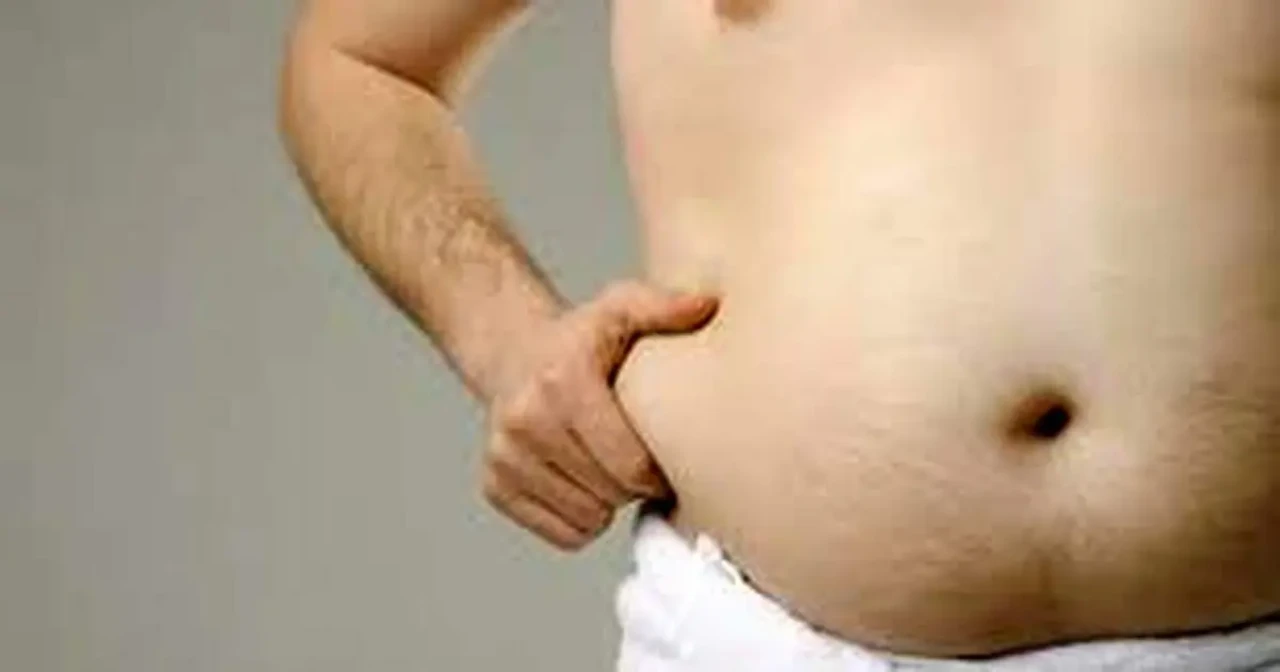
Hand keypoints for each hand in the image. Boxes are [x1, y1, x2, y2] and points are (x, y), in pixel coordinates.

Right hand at [481, 280, 718, 550]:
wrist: (512, 354)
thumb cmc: (578, 339)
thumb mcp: (619, 308)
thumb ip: (664, 306)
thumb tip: (707, 304)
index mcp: (562, 382)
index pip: (630, 465)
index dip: (659, 472)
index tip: (667, 458)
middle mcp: (525, 421)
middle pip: (611, 494)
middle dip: (635, 485)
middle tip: (639, 460)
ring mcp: (505, 457)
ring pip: (589, 519)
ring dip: (609, 502)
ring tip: (609, 465)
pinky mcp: (494, 486)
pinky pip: (564, 534)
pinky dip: (582, 517)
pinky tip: (584, 479)